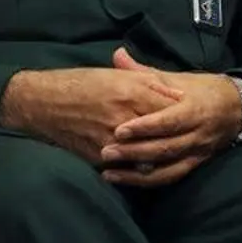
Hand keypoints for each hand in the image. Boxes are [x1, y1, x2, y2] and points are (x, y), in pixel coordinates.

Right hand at [0, 66, 183, 165]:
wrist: (45, 103)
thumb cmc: (82, 83)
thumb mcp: (118, 75)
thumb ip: (150, 82)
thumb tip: (178, 93)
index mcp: (131, 94)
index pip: (169, 107)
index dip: (184, 111)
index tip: (195, 114)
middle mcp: (125, 119)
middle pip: (162, 135)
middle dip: (177, 137)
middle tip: (190, 137)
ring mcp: (112, 142)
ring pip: (148, 156)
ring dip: (161, 156)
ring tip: (171, 153)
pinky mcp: (100, 158)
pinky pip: (127, 167)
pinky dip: (139, 166)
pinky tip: (148, 163)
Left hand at [98, 47, 241, 186]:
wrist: (240, 108)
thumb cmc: (203, 89)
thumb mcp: (177, 77)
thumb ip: (145, 72)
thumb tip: (117, 54)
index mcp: (193, 108)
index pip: (168, 120)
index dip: (145, 127)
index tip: (120, 131)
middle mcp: (198, 133)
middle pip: (166, 147)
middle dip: (135, 152)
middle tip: (106, 152)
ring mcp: (198, 151)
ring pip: (168, 167)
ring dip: (138, 174)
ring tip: (110, 173)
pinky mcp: (196, 164)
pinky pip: (173, 176)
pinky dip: (149, 181)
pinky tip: (127, 181)